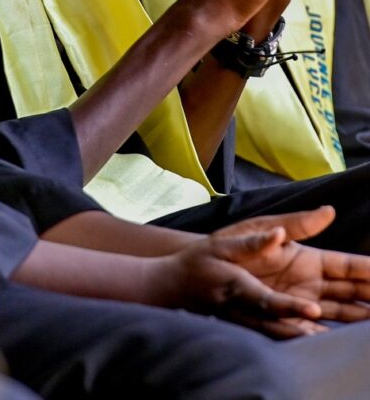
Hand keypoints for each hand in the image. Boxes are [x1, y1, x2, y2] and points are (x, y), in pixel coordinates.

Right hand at [155, 225, 325, 336]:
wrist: (174, 287)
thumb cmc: (199, 261)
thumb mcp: (221, 243)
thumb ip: (252, 242)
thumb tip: (279, 234)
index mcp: (236, 286)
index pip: (266, 299)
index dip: (290, 306)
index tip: (314, 309)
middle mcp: (240, 310)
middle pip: (274, 325)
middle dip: (299, 330)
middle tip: (322, 331)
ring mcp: (241, 323)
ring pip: (273, 335)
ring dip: (296, 337)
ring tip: (320, 337)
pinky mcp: (243, 327)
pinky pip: (268, 336)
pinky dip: (287, 337)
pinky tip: (306, 336)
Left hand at [212, 205, 369, 325]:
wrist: (197, 270)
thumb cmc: (230, 245)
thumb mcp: (261, 228)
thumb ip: (296, 223)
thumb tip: (329, 211)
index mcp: (305, 258)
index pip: (344, 266)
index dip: (367, 271)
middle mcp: (305, 282)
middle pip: (347, 292)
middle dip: (369, 297)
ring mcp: (294, 301)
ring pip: (335, 312)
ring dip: (355, 318)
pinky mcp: (279, 319)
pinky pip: (308, 330)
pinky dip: (325, 335)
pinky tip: (338, 339)